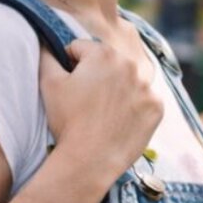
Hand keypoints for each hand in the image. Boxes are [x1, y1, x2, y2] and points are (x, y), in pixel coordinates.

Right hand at [39, 37, 162, 184]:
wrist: (90, 160)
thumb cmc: (68, 121)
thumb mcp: (48, 83)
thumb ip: (46, 55)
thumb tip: (46, 41)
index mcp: (103, 54)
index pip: (81, 49)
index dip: (69, 65)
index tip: (68, 85)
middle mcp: (130, 65)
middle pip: (107, 64)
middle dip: (95, 76)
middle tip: (84, 102)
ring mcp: (147, 87)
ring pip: (127, 82)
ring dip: (115, 91)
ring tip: (101, 113)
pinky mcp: (157, 108)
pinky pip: (143, 101)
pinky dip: (133, 108)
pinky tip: (118, 121)